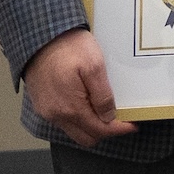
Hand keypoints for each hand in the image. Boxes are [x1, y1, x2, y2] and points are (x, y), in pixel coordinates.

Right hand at [23, 29, 136, 143]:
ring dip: (91, 125)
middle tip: (121, 118)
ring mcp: (47, 111)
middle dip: (105, 131)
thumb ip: (102, 96)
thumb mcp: (94, 67)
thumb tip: (109, 117)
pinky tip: (88, 103)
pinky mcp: (42, 104)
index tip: (132, 125)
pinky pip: (63, 121)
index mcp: (70, 109)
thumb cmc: (68, 47)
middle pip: (86, 137)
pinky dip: (78, 118)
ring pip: (74, 130)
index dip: (119, 129)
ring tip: (105, 109)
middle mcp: (55, 115)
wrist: (40, 36)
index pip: (99, 130)